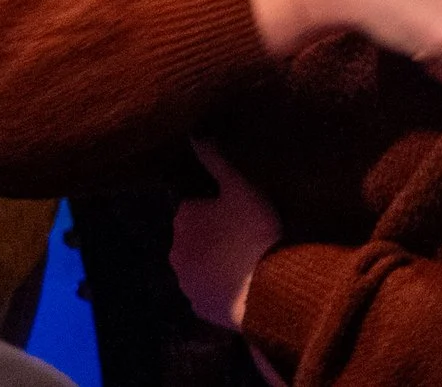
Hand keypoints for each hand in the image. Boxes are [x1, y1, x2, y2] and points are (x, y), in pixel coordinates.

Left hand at [171, 139, 278, 332]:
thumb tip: (193, 134)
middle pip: (194, 238)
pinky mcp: (200, 307)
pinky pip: (209, 292)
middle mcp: (175, 251)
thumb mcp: (241, 187)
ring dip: (215, 262)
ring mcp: (186, 283)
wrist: (265, 287)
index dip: (217, 208)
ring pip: (200, 266)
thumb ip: (216, 160)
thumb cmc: (254, 230)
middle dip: (212, 236)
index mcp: (184, 219)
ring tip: (247, 260)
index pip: (194, 207)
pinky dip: (221, 288)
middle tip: (245, 235)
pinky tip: (244, 283)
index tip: (239, 212)